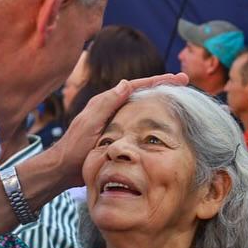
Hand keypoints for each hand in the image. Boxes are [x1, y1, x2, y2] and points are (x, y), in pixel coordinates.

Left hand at [46, 73, 187, 187]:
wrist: (63, 169)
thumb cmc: (74, 148)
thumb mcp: (89, 125)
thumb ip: (105, 104)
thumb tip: (126, 84)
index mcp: (106, 102)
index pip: (137, 86)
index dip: (159, 80)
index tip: (179, 78)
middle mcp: (111, 108)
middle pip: (142, 92)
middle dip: (163, 86)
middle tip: (184, 82)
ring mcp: (114, 120)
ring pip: (141, 105)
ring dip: (159, 99)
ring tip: (179, 97)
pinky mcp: (116, 133)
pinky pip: (138, 120)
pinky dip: (151, 117)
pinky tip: (162, 122)